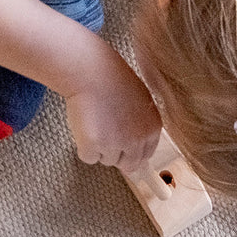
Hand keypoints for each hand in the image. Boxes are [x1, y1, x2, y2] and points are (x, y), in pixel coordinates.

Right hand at [64, 55, 161, 171]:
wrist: (90, 71)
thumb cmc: (112, 81)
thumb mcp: (139, 101)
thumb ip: (140, 126)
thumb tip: (136, 158)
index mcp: (152, 128)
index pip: (145, 155)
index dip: (131, 151)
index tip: (121, 145)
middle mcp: (137, 140)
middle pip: (128, 164)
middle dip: (117, 154)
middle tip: (105, 133)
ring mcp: (116, 144)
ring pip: (107, 160)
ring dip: (99, 147)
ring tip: (95, 121)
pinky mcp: (94, 145)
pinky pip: (88, 157)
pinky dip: (83, 146)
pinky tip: (85, 125)